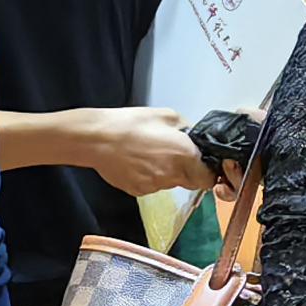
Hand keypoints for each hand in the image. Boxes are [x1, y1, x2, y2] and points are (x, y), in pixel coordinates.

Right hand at [85, 107, 210, 197]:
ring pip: (170, 183)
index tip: (201, 163)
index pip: (209, 177)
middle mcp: (173, 175)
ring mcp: (155, 186)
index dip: (207, 171)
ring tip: (149, 154)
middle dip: (188, 172)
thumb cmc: (130, 124)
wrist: (97, 139)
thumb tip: (191, 136)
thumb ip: (186, 128)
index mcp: (185, 155)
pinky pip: (152, 186)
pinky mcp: (138, 191)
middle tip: (174, 156)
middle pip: (191, 182)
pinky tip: (138, 162)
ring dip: (167, 173)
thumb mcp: (166, 115)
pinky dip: (149, 177)